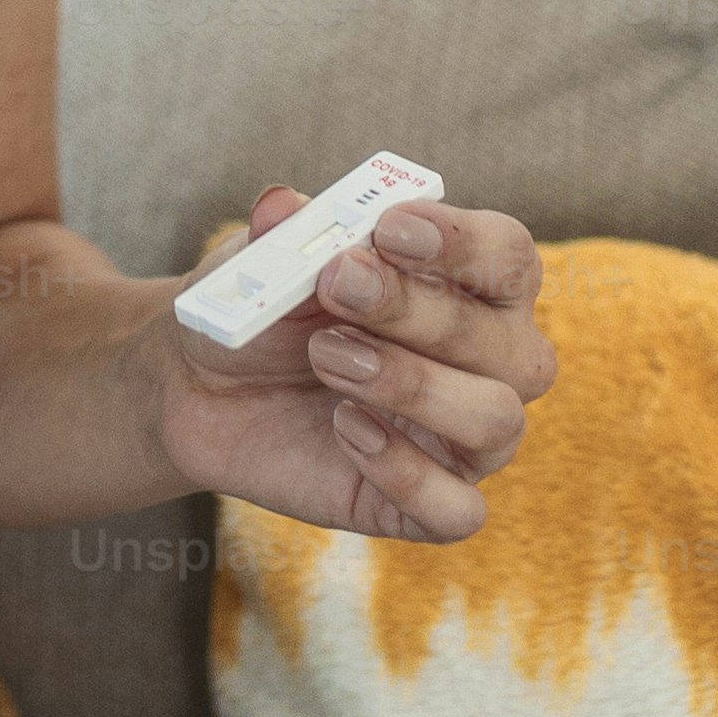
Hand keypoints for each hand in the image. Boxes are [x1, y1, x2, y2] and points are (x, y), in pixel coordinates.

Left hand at [153, 191, 554, 543]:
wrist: (207, 384)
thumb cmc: (268, 308)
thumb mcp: (270, 259)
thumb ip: (287, 232)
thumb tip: (280, 207)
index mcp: (474, 285)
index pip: (510, 258)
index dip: (462, 243)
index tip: (390, 228)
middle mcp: (491, 361)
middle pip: (506, 343)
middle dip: (418, 310)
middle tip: (337, 285)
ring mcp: (466, 438)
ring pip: (496, 420)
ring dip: (412, 384)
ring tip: (327, 357)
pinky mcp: (430, 504)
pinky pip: (458, 509)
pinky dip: (405, 471)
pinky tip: (346, 430)